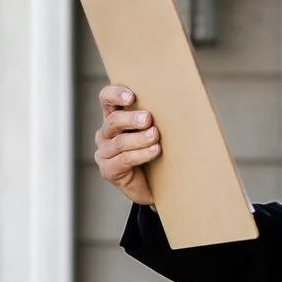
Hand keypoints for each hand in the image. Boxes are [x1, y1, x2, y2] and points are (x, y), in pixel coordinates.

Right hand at [94, 85, 161, 205]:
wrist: (157, 187)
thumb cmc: (157, 154)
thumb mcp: (154, 131)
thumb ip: (155, 117)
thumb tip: (178, 99)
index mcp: (113, 118)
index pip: (106, 99)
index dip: (115, 94)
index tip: (132, 96)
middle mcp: (104, 134)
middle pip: (113, 121)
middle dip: (131, 119)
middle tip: (148, 118)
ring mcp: (104, 153)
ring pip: (120, 142)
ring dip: (140, 138)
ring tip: (155, 136)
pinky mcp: (108, 170)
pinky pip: (124, 159)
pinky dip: (141, 154)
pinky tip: (155, 150)